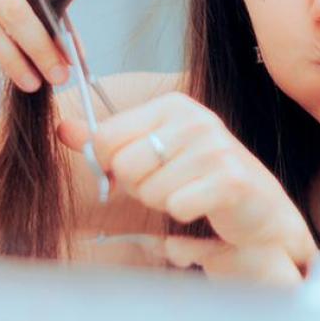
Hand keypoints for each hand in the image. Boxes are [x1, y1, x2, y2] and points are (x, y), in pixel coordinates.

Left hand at [57, 91, 317, 274]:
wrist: (258, 210)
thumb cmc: (199, 181)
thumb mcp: (150, 154)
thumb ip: (106, 142)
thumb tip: (61, 128)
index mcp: (171, 105)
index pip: (105, 138)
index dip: (113, 166)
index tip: (139, 172)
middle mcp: (194, 118)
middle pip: (124, 166)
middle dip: (140, 188)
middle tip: (169, 187)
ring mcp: (215, 146)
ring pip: (149, 191)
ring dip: (164, 203)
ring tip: (190, 195)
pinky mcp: (230, 178)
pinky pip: (176, 206)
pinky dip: (185, 215)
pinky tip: (204, 207)